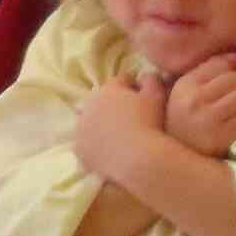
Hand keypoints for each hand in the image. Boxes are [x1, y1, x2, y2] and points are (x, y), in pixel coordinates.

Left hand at [71, 65, 171, 183]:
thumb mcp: (157, 95)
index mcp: (108, 90)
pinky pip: (87, 143)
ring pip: (91, 122)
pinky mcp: (79, 150)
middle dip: (113, 106)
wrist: (136, 159)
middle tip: (131, 117)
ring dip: (102, 125)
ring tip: (120, 136)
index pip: (120, 81)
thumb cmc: (149, 124)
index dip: (132, 86)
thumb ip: (151, 79)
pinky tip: (110, 151)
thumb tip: (145, 76)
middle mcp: (88, 106)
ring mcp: (80, 129)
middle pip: (102, 101)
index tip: (142, 95)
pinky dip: (96, 144)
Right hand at [163, 55, 235, 159]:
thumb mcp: (186, 93)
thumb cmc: (185, 122)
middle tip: (229, 103)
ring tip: (233, 114)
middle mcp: (194, 100)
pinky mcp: (221, 137)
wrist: (174, 162)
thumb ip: (209, 70)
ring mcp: (208, 119)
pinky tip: (234, 127)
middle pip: (235, 79)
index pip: (219, 65)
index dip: (228, 73)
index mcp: (183, 86)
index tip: (223, 87)